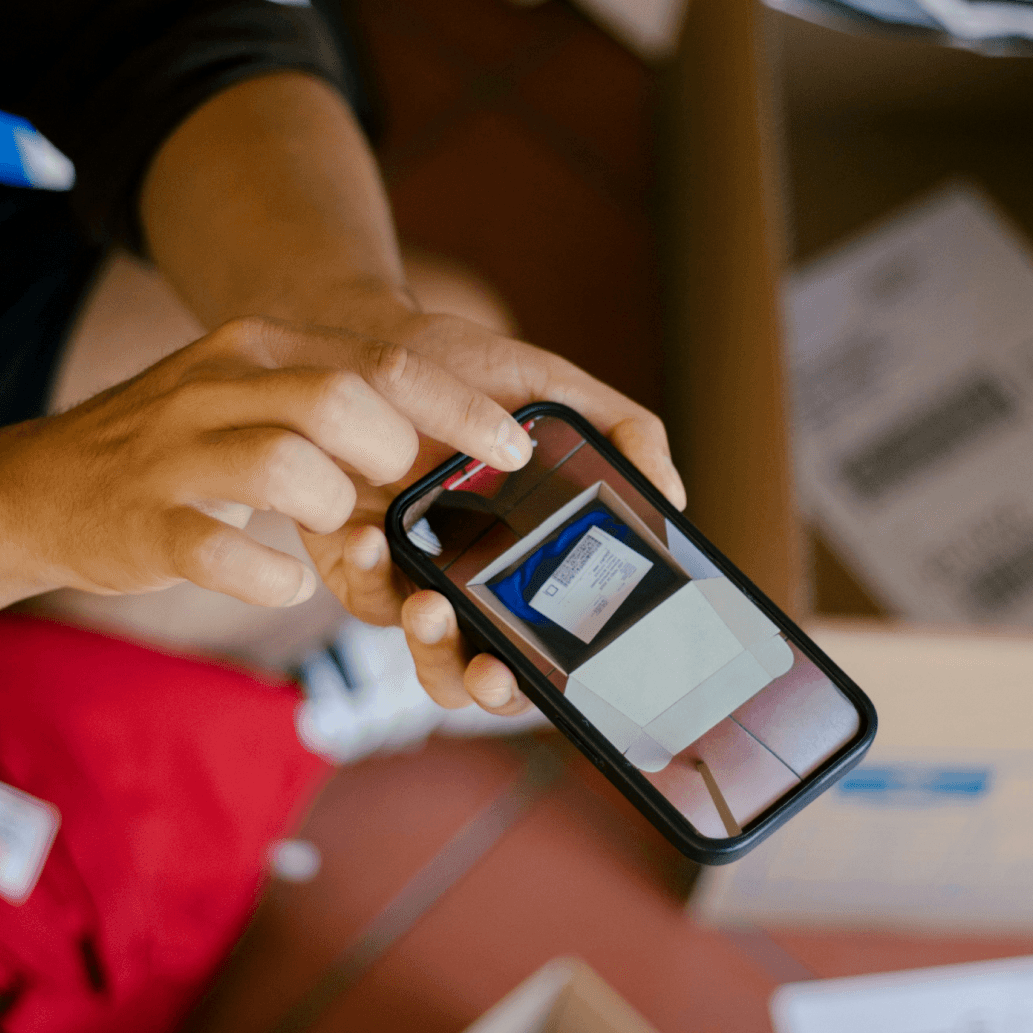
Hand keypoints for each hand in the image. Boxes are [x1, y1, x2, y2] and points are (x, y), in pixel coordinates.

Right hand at [2, 315, 534, 606]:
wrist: (45, 486)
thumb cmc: (184, 448)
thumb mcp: (259, 399)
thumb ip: (344, 404)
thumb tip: (457, 440)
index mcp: (264, 347)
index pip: (384, 361)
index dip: (459, 410)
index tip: (515, 447)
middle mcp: (219, 382)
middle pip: (339, 401)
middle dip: (391, 458)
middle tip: (395, 496)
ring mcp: (175, 450)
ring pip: (282, 466)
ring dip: (332, 510)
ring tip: (335, 531)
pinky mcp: (144, 520)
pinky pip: (216, 548)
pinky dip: (265, 574)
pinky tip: (282, 580)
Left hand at [292, 287, 685, 716]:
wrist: (372, 346)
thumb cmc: (468, 374)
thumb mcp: (551, 388)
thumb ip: (622, 430)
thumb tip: (672, 496)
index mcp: (536, 562)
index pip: (556, 649)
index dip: (559, 680)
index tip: (559, 673)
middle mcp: (479, 588)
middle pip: (488, 675)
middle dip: (489, 686)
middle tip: (490, 668)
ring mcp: (417, 584)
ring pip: (427, 657)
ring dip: (430, 647)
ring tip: (428, 605)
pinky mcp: (360, 569)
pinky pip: (366, 597)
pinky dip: (371, 575)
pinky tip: (373, 539)